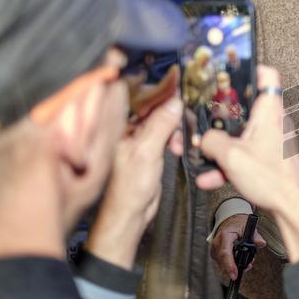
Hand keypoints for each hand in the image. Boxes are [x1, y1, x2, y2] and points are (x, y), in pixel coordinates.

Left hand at [87, 96, 182, 269]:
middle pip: (151, 104)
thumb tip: (175, 102)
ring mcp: (136, 137)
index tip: (176, 85)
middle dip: (170, 110)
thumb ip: (160, 125)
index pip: (136, 94)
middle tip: (184, 117)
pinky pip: (163, 133)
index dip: (156, 88)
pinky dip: (173, 138)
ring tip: (179, 141)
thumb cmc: (128, 188)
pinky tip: (178, 147)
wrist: (130, 214)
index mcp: (115, 124)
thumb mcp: (147, 152)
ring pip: (160, 119)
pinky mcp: (147, 148)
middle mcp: (123, 127)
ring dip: (174, 127)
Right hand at [195, 66, 298, 263]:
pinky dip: (228, 163)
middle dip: (221, 112)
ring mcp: (271, 139)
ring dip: (220, 145)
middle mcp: (272, 121)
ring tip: (201, 154)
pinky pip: (243, 153)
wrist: (291, 206)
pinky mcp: (268, 156)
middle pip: (246, 105)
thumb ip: (212, 142)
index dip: (250, 66)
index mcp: (269, 111)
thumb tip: (203, 139)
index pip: (268, 74)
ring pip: (241, 133)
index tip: (229, 66)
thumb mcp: (231, 156)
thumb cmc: (273, 178)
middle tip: (204, 113)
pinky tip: (210, 178)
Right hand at [209, 213, 266, 281]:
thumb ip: (256, 236)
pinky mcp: (215, 253)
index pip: (225, 252)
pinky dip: (231, 264)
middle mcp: (217, 242)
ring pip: (223, 264)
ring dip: (234, 266)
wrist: (231, 221)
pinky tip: (240, 262)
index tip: (235, 274)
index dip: (230, 265)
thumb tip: (261, 243)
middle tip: (248, 266)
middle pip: (223, 261)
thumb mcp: (249, 227)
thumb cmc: (239, 224)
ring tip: (248, 263)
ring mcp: (214, 249)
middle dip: (235, 268)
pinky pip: (222, 263)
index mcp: (225, 235)